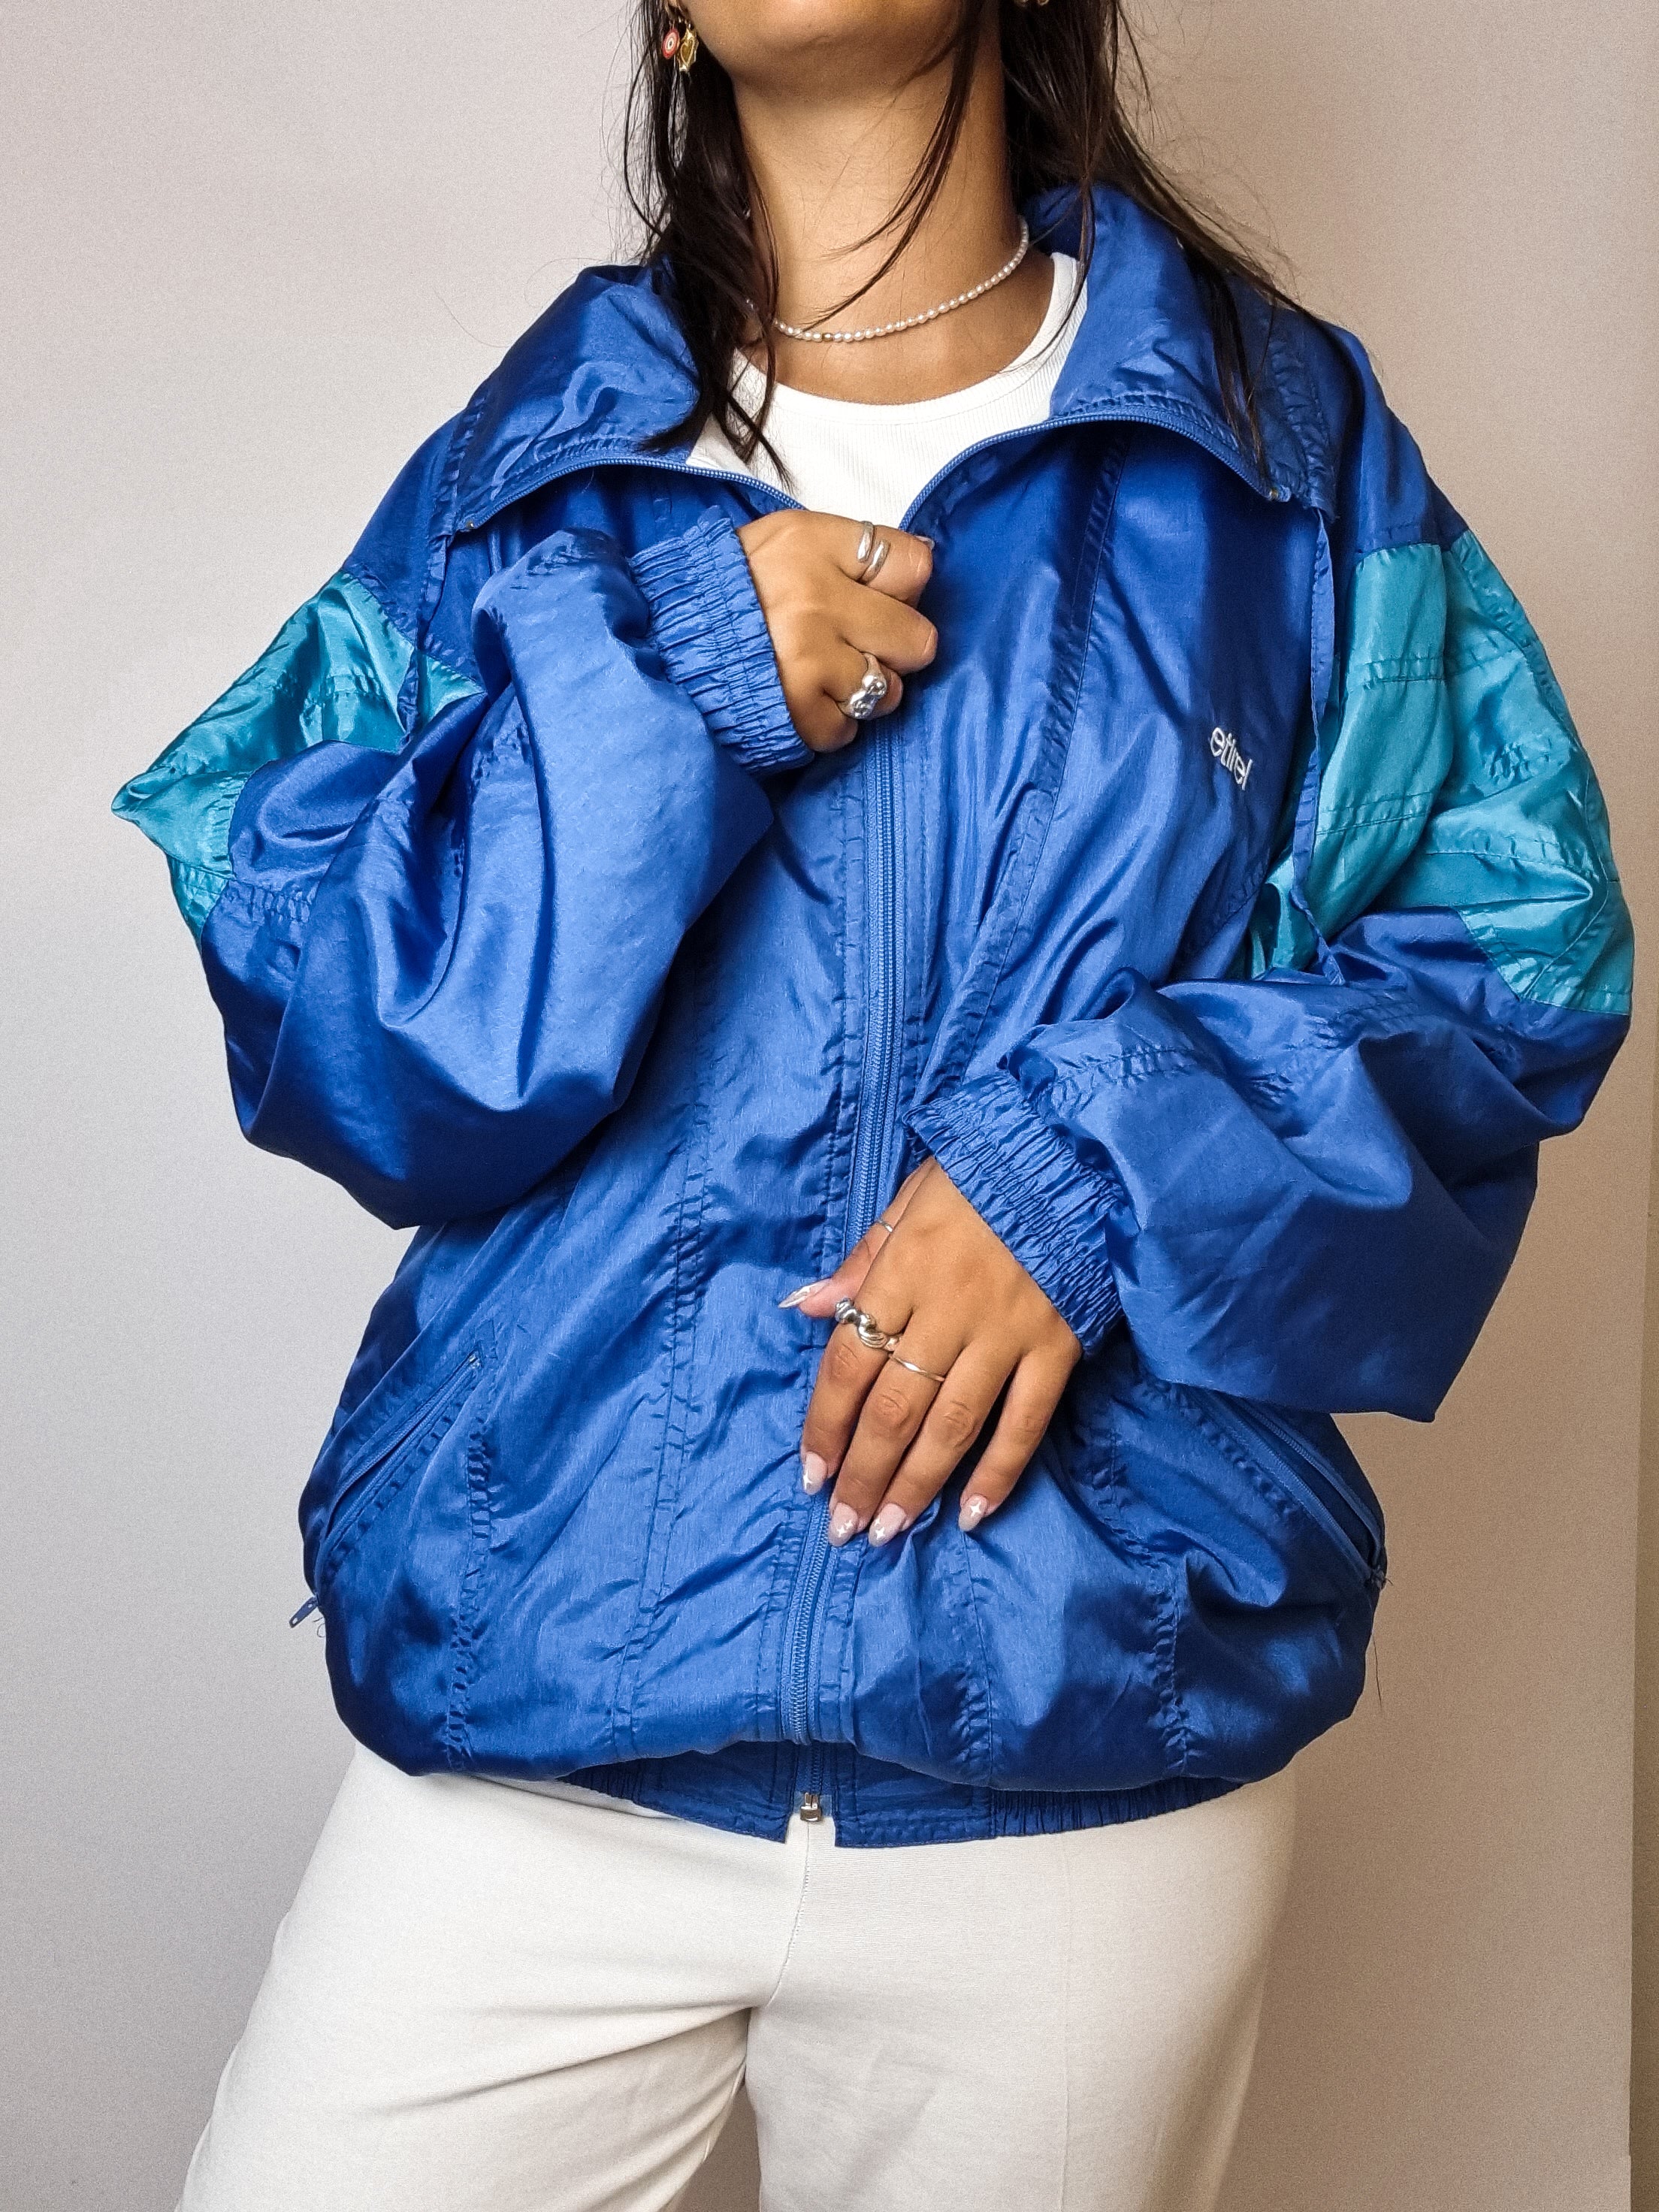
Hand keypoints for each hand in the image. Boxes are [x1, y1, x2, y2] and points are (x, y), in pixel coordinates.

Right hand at [737, 511, 936, 751]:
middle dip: (893, 649)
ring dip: (862, 691)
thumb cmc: (717, 598)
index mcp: (810, 544)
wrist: (653, 651)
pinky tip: (798, 702)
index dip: (903, 589)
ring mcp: (808, 660)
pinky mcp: (797, 712)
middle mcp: (814, 598)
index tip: (880, 598)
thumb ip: (840, 554)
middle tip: (856, 646)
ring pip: (887, 691)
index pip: (914, 565)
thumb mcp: (775, 545)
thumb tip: (917, 568)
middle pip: (917, 638)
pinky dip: (827, 725)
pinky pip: (847, 730)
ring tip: (821, 678)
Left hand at [783, 1160, 1080, 1543]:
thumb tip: (804, 1306)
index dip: (826, 1423)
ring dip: (916, 1485)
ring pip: (952, 1424)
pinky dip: (999, 1473)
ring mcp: (1007, 1331)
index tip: (810, 1472)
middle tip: (840, 1526)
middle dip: (863, 1474)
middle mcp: (950, 1308)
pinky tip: (971, 1515)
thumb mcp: (912, 1195)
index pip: (850, 1361)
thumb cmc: (987, 1172)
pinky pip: (1025, 1422)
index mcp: (905, 1268)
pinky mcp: (1059, 1345)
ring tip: (887, 1531)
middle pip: (895, 1407)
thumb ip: (862, 1257)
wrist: (1081, 1153)